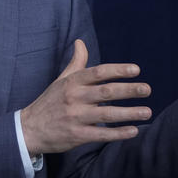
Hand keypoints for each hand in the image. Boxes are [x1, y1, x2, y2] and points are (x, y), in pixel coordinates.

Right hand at [20, 39, 152, 155]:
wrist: (29, 128)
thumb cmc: (50, 102)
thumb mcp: (61, 80)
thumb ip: (76, 63)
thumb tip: (80, 41)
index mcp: (72, 82)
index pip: (98, 72)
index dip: (118, 70)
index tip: (136, 69)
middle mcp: (74, 98)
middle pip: (105, 92)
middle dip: (128, 90)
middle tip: (147, 89)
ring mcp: (75, 117)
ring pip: (106, 114)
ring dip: (129, 113)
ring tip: (147, 112)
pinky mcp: (76, 135)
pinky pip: (101, 134)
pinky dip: (118, 133)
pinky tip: (134, 131)